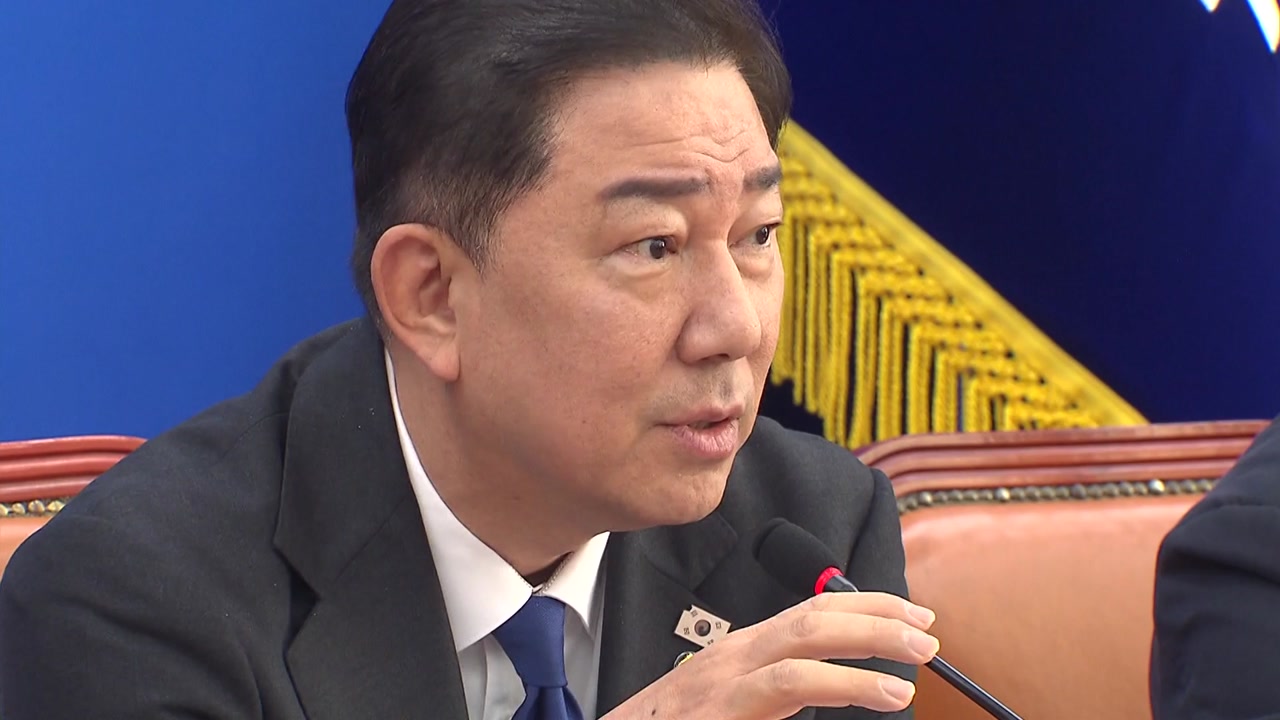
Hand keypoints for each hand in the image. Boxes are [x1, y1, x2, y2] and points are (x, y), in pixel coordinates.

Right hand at [601, 592, 937, 719]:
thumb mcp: (731, 704)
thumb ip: (776, 692)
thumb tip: (837, 690)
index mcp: (741, 652)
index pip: (811, 610)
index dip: (867, 606)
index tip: (912, 613)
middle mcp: (733, 656)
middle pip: (814, 616)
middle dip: (877, 616)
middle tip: (927, 633)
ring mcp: (724, 681)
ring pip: (805, 642)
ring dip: (868, 642)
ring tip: (915, 659)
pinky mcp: (721, 710)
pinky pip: (786, 687)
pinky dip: (841, 682)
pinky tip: (881, 693)